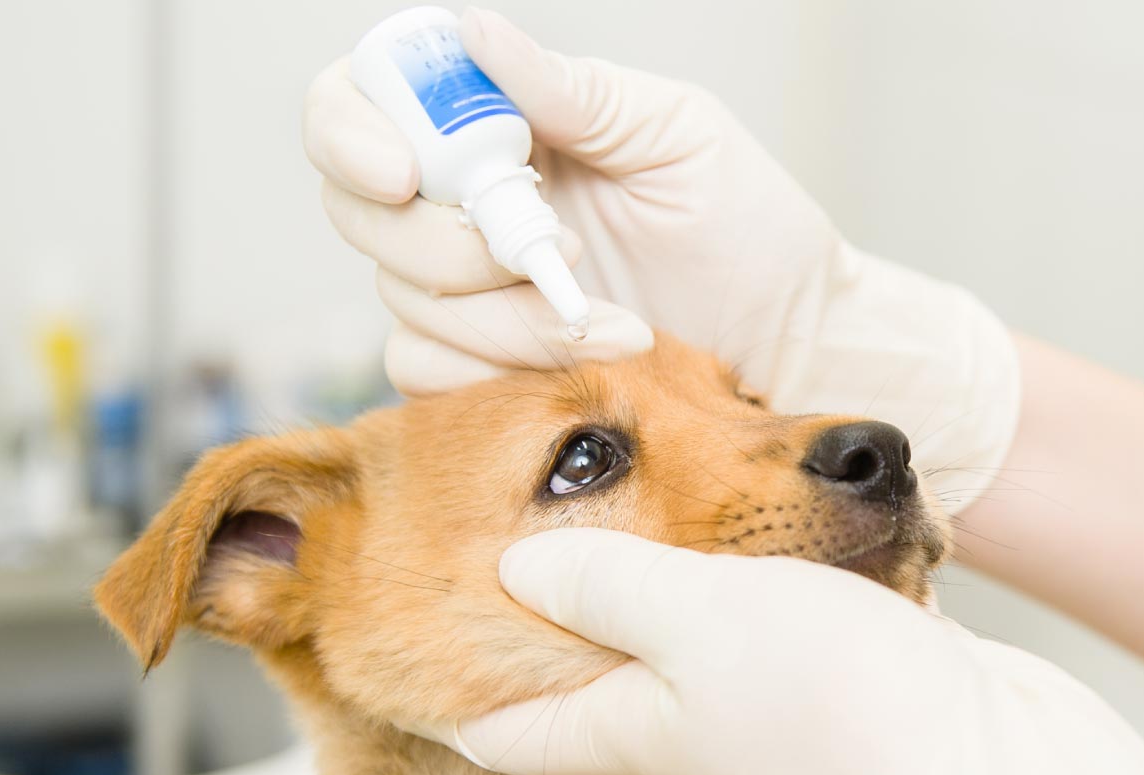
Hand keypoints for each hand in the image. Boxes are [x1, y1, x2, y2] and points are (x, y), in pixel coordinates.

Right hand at [303, 8, 1018, 501]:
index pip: (365, 104)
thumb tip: (472, 32)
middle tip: (557, 251)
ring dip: (502, 317)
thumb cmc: (749, 228)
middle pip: (359, 211)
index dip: (350, 133)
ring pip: (402, 300)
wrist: (793, 339)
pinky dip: (491, 371)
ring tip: (613, 322)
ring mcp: (468, 289)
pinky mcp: (483, 365)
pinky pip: (424, 371)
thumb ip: (571, 91)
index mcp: (501, 125)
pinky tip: (581, 362)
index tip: (404, 173)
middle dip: (446, 244)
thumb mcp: (674, 134)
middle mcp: (465, 201)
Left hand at [401, 528, 1143, 774]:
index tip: (396, 657)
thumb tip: (518, 562)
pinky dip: (759, 570)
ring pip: (688, 633)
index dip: (452, 700)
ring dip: (661, 580)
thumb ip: (604, 585)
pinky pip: (776, 611)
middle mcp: (686, 717)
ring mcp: (764, 692)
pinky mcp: (837, 662)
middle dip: (554, 619)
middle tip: (510, 547)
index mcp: (628, 722)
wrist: (1004, 765)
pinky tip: (766, 522)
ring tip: (629, 517)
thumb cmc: (839, 710)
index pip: (507, 728)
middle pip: (595, 675)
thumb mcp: (694, 621)